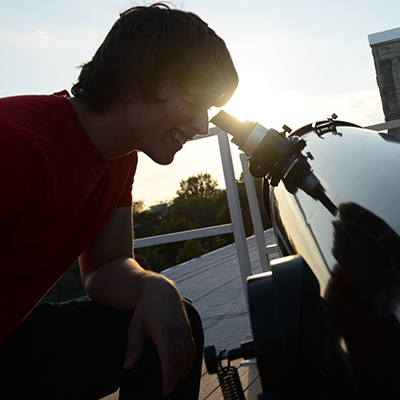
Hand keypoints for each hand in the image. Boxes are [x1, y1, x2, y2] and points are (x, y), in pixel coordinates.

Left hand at [123, 272, 195, 395]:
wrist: (161, 289)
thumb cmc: (146, 306)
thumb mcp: (135, 325)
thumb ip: (133, 346)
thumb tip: (127, 366)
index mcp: (163, 329)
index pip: (169, 357)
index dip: (168, 375)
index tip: (165, 389)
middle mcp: (176, 330)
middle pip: (180, 359)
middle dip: (174, 377)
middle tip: (167, 389)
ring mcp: (184, 328)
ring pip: (188, 354)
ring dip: (183, 370)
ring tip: (175, 382)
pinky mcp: (188, 327)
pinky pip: (192, 347)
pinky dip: (190, 360)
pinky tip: (184, 368)